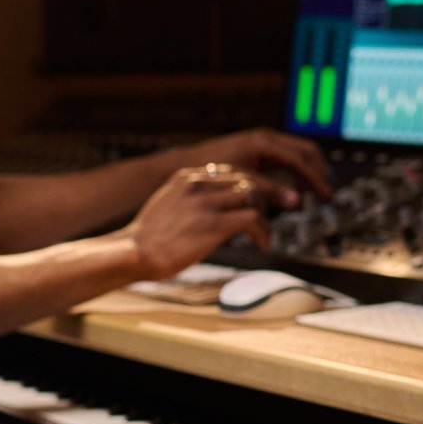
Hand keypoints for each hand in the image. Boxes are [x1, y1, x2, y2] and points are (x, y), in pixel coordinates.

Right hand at [125, 163, 274, 278]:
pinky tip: (262, 245)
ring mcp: (205, 203)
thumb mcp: (166, 206)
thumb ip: (189, 200)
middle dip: (272, 191)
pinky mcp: (213, 224)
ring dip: (267, 214)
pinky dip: (264, 232)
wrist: (133, 253)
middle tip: (289, 204)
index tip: (266, 196)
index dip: (254, 182)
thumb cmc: (148, 239)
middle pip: (248, 177)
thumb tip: (211, 209)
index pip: (232, 170)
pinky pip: (253, 219)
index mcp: (185, 177)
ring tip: (265, 233)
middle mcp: (197, 184)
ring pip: (254, 194)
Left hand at [182, 127, 330, 201]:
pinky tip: (295, 190)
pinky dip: (295, 173)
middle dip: (318, 171)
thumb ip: (271, 190)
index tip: (326, 194)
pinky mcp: (258, 151)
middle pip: (305, 151)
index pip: (301, 158)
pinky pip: (285, 159)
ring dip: (308, 173)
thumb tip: (298, 201)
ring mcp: (262, 143)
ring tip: (315, 193)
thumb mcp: (243, 182)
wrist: (186, 164)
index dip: (316, 178)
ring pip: (297, 155)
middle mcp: (265, 138)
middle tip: (326, 193)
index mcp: (264, 142)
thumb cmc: (210, 172)